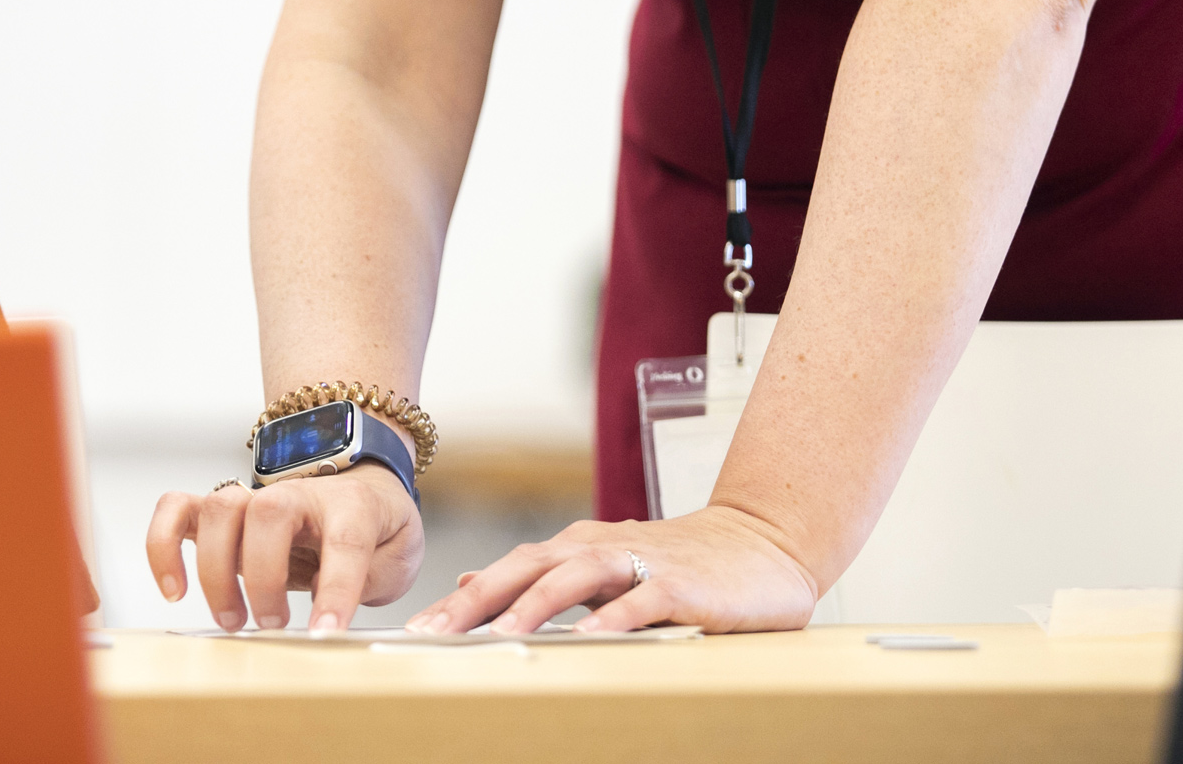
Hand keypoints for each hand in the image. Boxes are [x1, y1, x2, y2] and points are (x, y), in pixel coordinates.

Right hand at [146, 463, 424, 633]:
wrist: (356, 487)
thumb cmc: (374, 527)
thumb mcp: (399, 555)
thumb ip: (372, 579)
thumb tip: (328, 610)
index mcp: (353, 505)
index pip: (344, 538)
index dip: (336, 588)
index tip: (325, 633)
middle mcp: (299, 493)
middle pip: (268, 511)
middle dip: (263, 576)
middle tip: (271, 625)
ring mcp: (255, 497)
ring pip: (219, 508)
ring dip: (217, 570)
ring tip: (232, 619)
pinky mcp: (221, 511)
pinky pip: (177, 509)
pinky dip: (163, 546)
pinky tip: (174, 589)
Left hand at [405, 502, 818, 635]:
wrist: (765, 542)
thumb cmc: (680, 563)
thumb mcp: (603, 565)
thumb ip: (542, 577)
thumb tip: (472, 585)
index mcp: (577, 547)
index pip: (507, 570)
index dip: (460, 601)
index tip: (417, 633)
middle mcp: (600, 547)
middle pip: (527, 569)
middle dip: (477, 603)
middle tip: (434, 637)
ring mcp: (640, 562)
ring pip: (574, 579)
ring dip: (533, 607)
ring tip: (496, 638)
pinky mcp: (681, 583)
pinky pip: (639, 601)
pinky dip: (610, 617)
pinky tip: (585, 640)